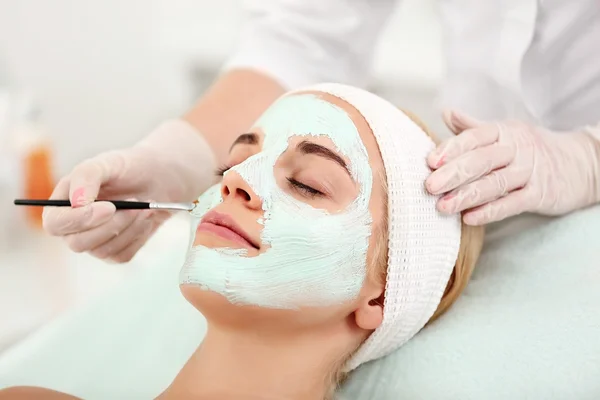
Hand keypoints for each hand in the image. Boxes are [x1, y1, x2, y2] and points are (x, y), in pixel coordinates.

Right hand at [43, 120, 215, 261]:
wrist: (158, 179)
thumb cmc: (128, 168)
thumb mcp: (108, 162)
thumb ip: (86, 176)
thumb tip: (76, 202)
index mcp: (63, 203)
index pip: (55, 224)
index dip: (78, 220)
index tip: (109, 207)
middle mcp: (74, 226)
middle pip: (77, 243)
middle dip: (111, 225)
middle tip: (135, 205)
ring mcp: (94, 241)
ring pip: (102, 251)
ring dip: (129, 228)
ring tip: (145, 207)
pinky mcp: (115, 251)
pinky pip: (122, 255)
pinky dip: (137, 236)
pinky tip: (145, 218)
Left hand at [425, 110, 599, 224]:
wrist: (581, 164)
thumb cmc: (530, 149)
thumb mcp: (504, 133)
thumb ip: (472, 127)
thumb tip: (446, 112)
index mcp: (504, 131)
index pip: (475, 136)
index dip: (452, 148)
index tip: (430, 161)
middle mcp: (517, 149)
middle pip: (482, 160)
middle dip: (454, 173)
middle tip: (429, 186)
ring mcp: (530, 171)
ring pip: (496, 183)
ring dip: (467, 195)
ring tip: (442, 207)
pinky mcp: (541, 194)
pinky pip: (513, 203)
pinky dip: (491, 211)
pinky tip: (469, 218)